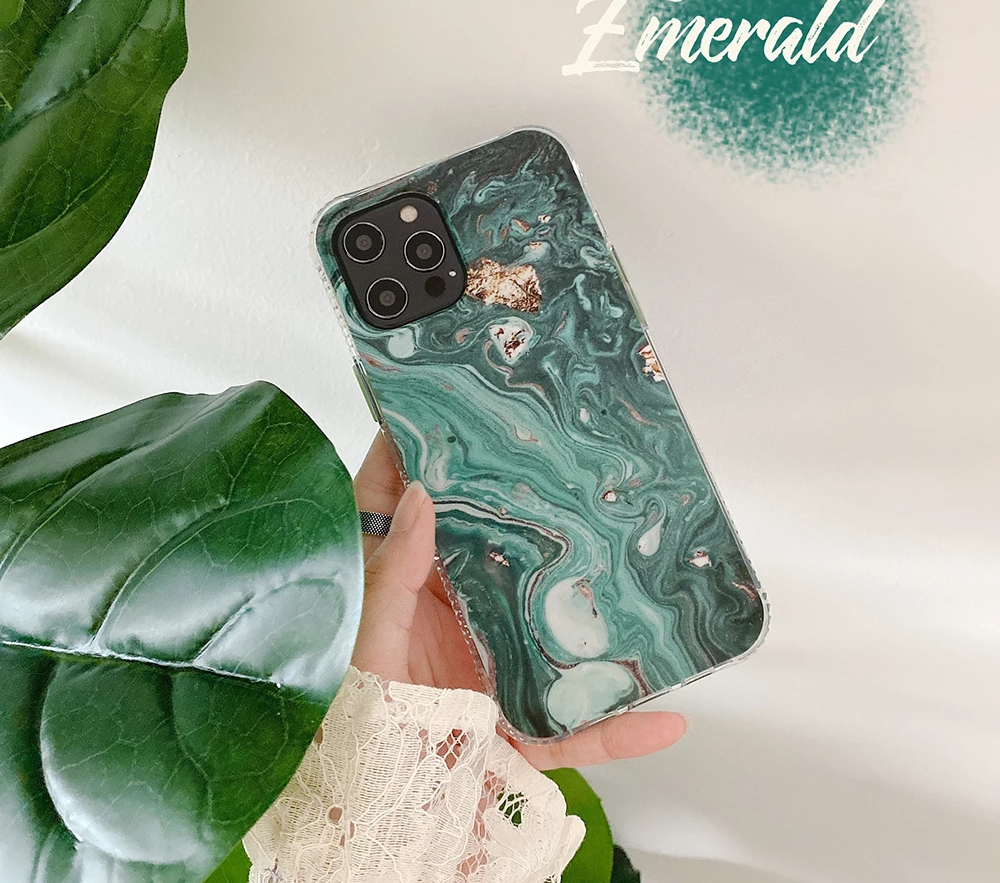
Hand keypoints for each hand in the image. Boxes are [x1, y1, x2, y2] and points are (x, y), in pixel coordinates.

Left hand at [351, 432, 686, 768]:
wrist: (368, 828)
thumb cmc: (346, 737)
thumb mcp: (363, 647)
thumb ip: (389, 577)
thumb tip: (419, 497)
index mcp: (400, 594)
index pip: (404, 509)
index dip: (417, 456)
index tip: (440, 404)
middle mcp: (448, 622)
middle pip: (491, 553)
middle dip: (521, 510)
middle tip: (554, 459)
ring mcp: (489, 672)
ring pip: (551, 626)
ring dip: (594, 607)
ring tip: (636, 565)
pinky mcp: (517, 731)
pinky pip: (577, 727)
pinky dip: (620, 725)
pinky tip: (665, 715)